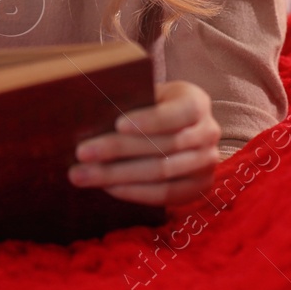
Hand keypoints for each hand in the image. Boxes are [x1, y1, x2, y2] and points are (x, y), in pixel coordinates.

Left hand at [69, 80, 220, 206]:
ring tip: (82, 175)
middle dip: (118, 150)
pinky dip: (134, 192)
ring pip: (161, 173)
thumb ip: (126, 100)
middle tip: (82, 153)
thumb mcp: (142, 94)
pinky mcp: (199, 187)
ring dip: (117, 175)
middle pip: (163, 146)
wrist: (171, 128)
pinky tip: (107, 188)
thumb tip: (88, 111)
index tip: (117, 124)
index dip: (151, 120)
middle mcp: (208, 132)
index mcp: (196, 102)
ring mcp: (207, 162)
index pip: (180, 112)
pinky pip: (166, 195)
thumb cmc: (148, 106)